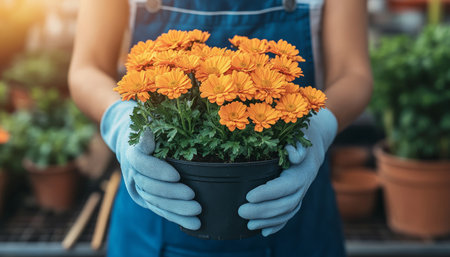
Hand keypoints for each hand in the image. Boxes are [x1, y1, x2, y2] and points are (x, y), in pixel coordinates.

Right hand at [100, 100, 200, 229]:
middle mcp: (131, 172)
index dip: (157, 170)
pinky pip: (160, 210)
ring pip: (155, 202)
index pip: (140, 163)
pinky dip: (177, 218)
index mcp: (132, 152)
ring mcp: (137, 188)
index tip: (177, 175)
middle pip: (149, 186)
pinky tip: (193, 225)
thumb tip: (150, 131)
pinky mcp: (145, 199)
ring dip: (176, 210)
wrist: (130, 140)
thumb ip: (152, 127)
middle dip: (171, 193)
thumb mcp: (149, 121)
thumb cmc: (149, 127)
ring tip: (196, 214)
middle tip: (193, 196)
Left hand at [238, 108, 337, 236]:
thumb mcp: (299, 130)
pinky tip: (264, 231)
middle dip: (263, 210)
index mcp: (303, 167)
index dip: (268, 193)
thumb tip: (292, 154)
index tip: (249, 196)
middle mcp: (305, 182)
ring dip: (268, 221)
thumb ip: (297, 143)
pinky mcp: (297, 195)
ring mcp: (302, 190)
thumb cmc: (301, 130)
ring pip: (287, 211)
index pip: (286, 185)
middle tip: (241, 211)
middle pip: (286, 203)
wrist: (317, 137)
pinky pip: (289, 213)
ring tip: (249, 225)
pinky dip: (278, 224)